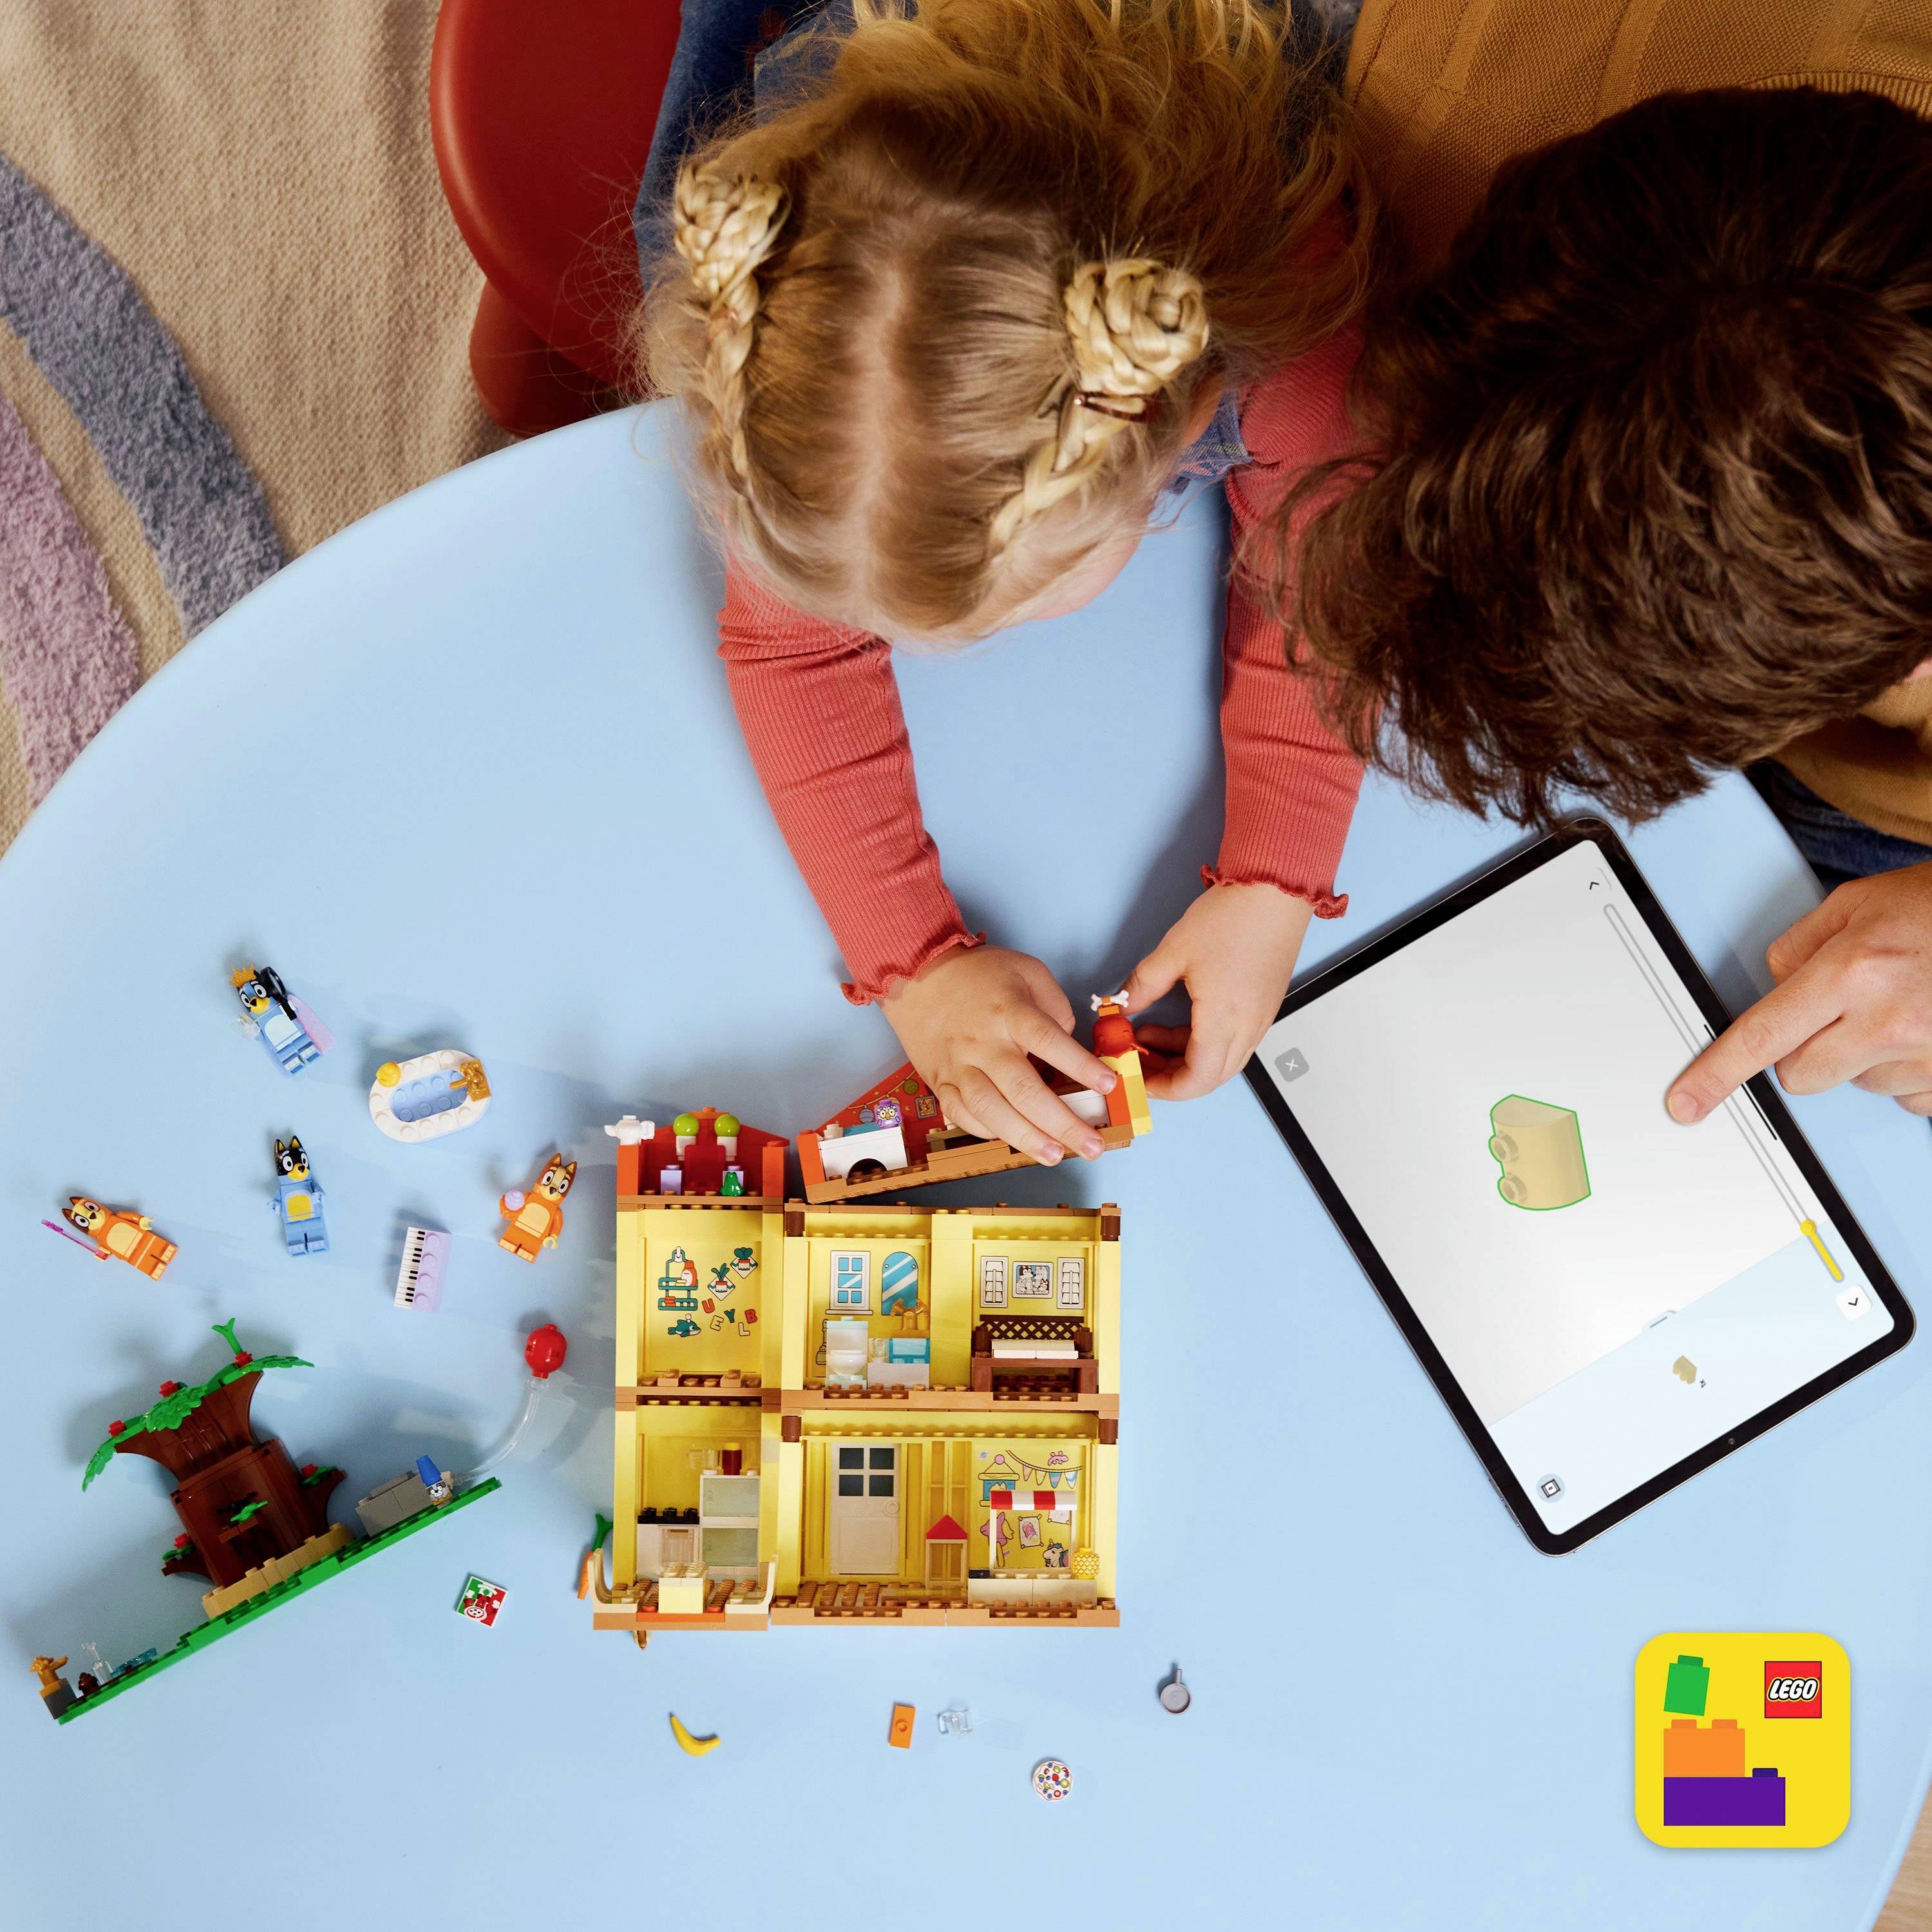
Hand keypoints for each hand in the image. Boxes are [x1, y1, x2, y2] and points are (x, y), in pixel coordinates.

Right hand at [880, 945, 1116, 1163]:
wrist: (916, 974)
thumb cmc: (979, 974)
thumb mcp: (1027, 971)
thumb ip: (1055, 1008)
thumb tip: (1070, 1050)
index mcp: (1009, 1011)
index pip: (1048, 1040)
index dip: (1080, 1066)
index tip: (1108, 1086)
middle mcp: (983, 1043)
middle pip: (1023, 1089)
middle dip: (1062, 1123)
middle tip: (1092, 1146)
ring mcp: (959, 1066)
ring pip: (990, 1110)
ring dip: (1025, 1138)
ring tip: (1055, 1155)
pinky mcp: (941, 1081)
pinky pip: (961, 1115)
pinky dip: (987, 1132)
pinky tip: (1012, 1140)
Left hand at [1121, 882, 1310, 1100]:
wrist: (1276, 889)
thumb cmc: (1233, 916)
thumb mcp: (1174, 951)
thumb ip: (1142, 985)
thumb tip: (1121, 1006)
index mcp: (1224, 1021)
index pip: (1197, 1080)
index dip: (1165, 1088)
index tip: (1138, 1078)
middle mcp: (1248, 1028)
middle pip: (1209, 1076)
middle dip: (1169, 1076)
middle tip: (1138, 1060)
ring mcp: (1260, 1019)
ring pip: (1221, 1059)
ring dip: (1184, 1057)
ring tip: (1149, 1034)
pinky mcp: (1263, 1006)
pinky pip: (1233, 1040)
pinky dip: (1203, 1041)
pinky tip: (1178, 1020)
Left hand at [1668, 863, 1931, 1120]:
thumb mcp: (1857, 904)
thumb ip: (1798, 948)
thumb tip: (1772, 989)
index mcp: (1853, 971)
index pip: (1763, 1035)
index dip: (1717, 1074)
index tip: (1685, 1102)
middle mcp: (1890, 1020)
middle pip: (1800, 1074)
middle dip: (1805, 1049)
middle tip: (1841, 1008)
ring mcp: (1928, 1055)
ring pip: (1856, 1084)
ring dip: (1865, 1055)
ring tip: (1904, 1005)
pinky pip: (1907, 1097)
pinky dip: (1908, 1069)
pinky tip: (1929, 1027)